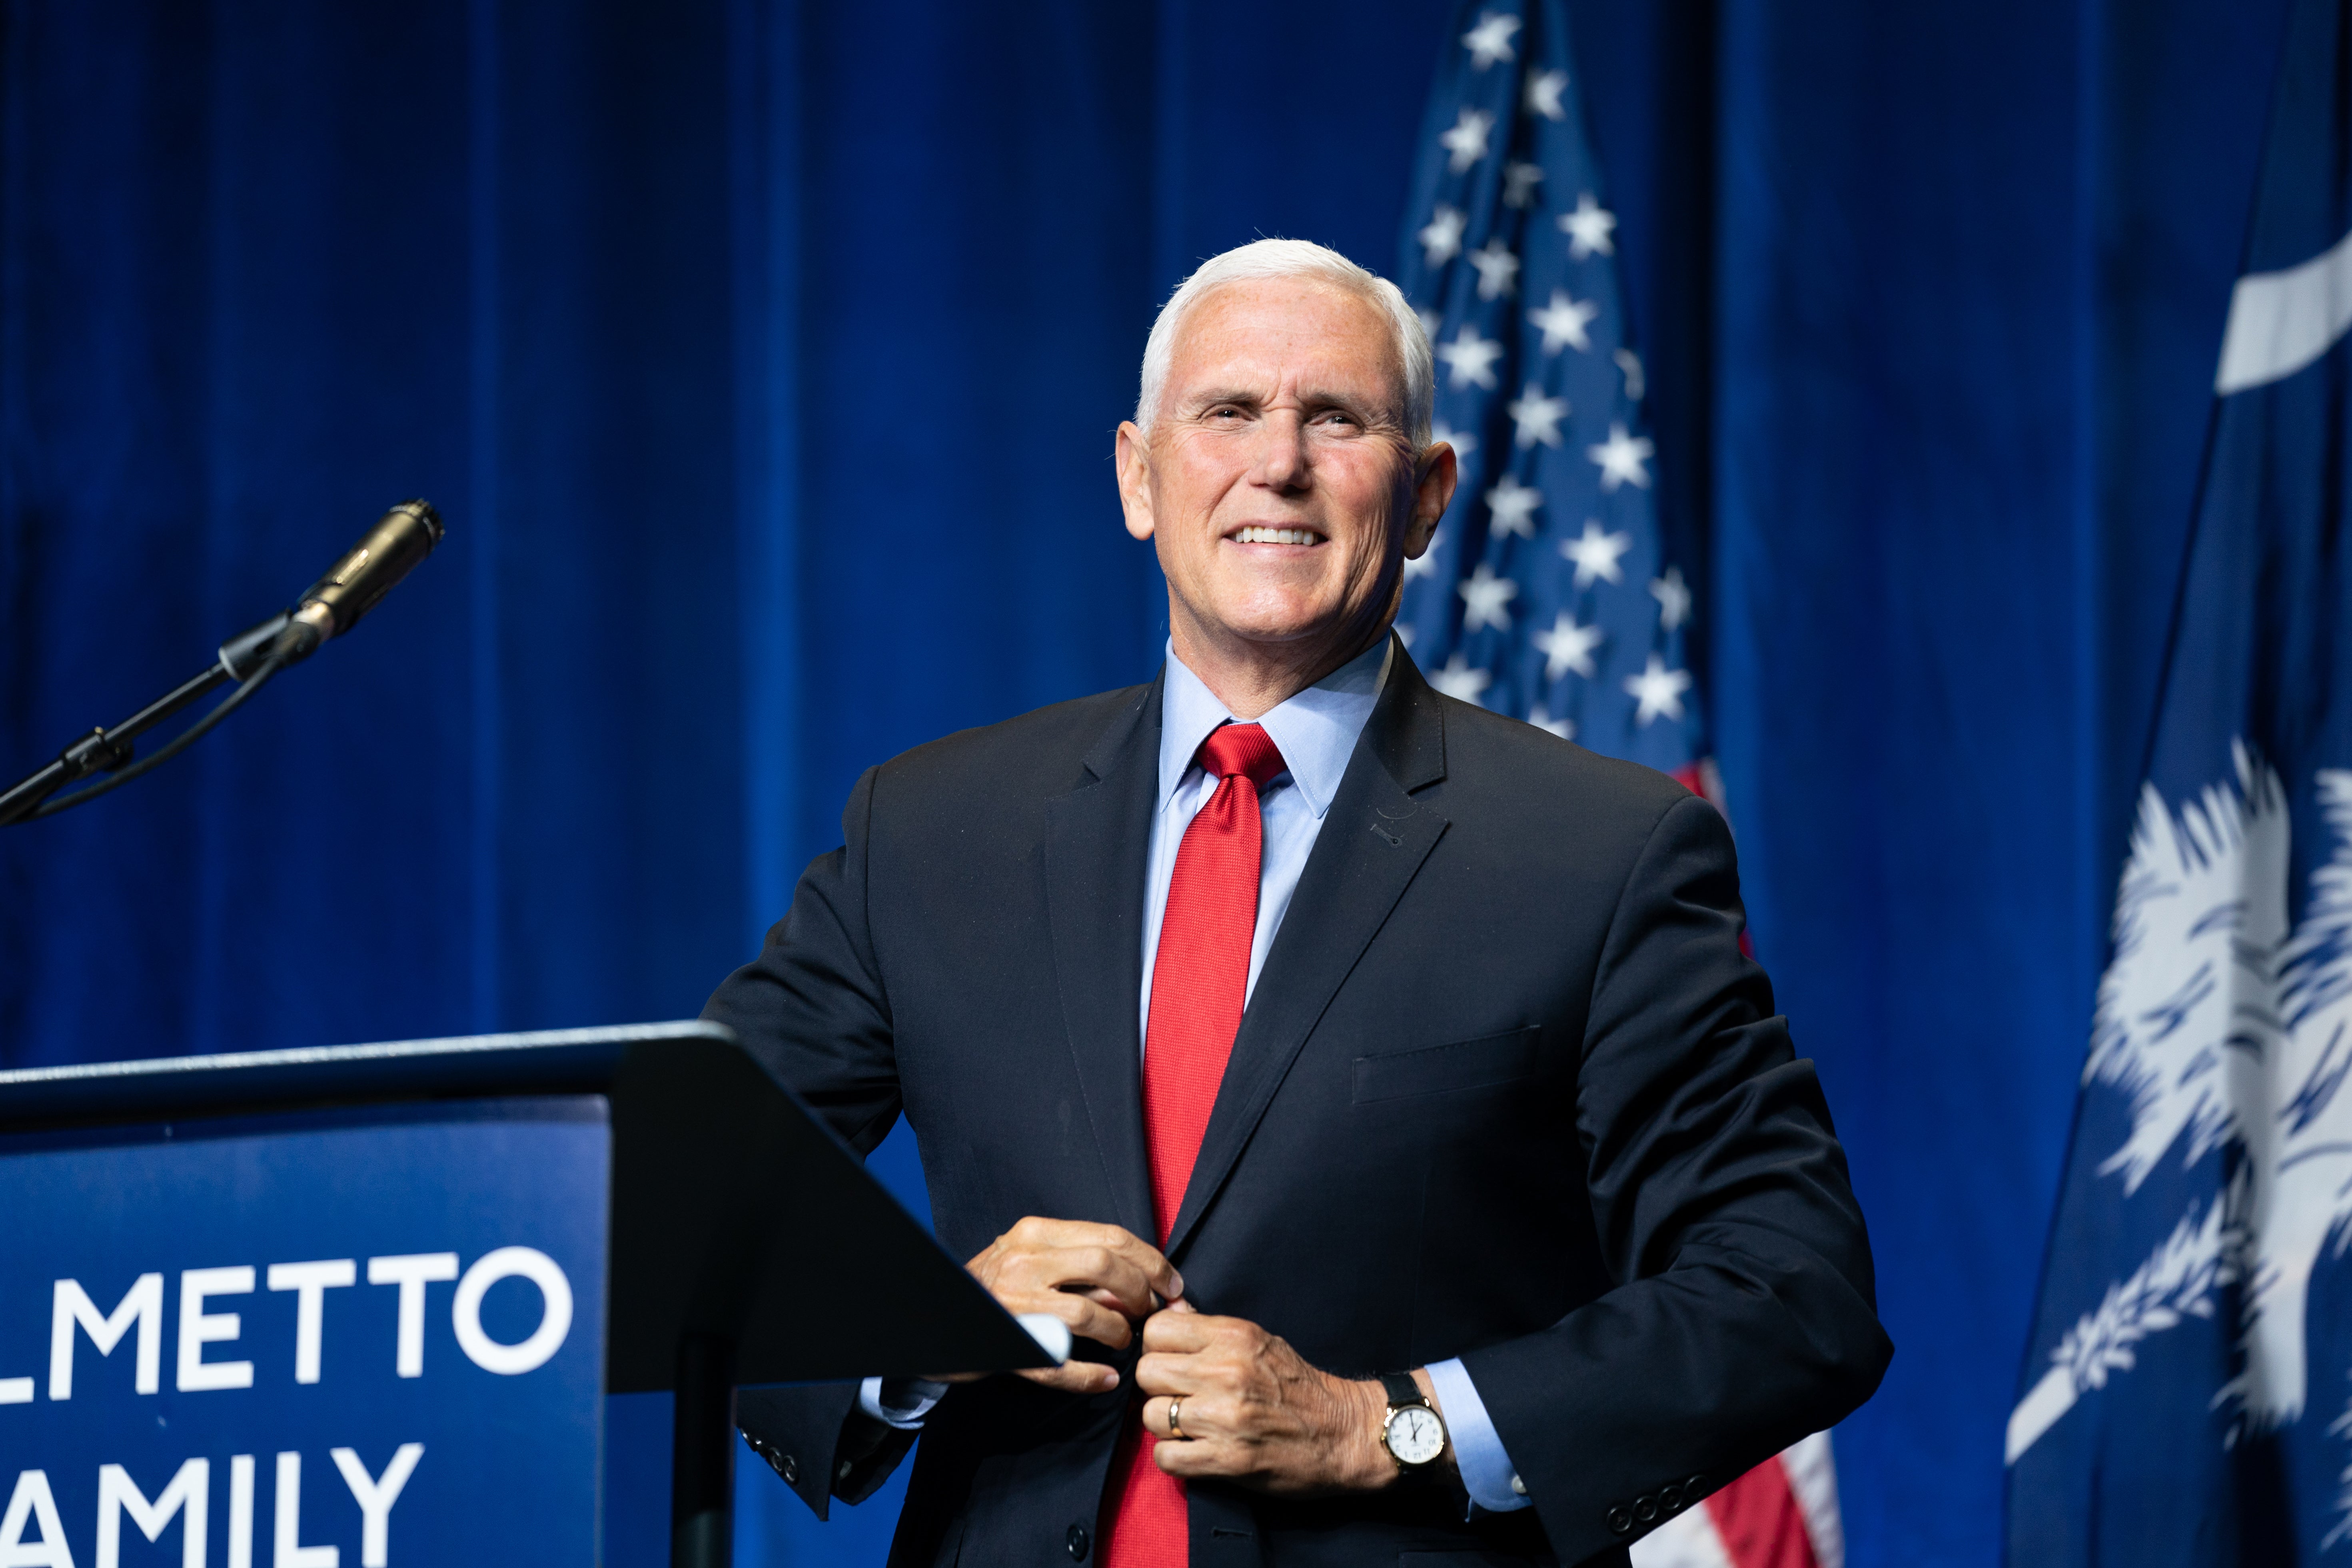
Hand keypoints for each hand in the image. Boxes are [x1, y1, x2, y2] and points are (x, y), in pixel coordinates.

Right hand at [957, 1217, 1183, 1394]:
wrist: (937, 1316)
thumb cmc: (996, 1286)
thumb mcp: (1032, 1257)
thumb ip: (1080, 1263)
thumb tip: (1143, 1283)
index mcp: (1035, 1233)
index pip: (1110, 1237)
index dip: (1152, 1262)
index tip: (1173, 1285)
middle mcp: (1023, 1262)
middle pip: (1104, 1267)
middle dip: (1140, 1292)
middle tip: (1149, 1313)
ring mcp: (1014, 1304)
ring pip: (1087, 1314)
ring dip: (1118, 1332)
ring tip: (1124, 1341)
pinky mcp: (1008, 1345)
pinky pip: (1058, 1364)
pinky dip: (1089, 1376)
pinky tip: (1108, 1380)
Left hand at [1133, 1302, 1407, 1494]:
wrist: (1345, 1434)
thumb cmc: (1300, 1387)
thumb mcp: (1260, 1341)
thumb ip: (1211, 1331)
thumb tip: (1170, 1310)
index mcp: (1233, 1337)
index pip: (1157, 1329)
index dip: (1157, 1347)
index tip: (1171, 1361)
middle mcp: (1225, 1372)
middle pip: (1147, 1372)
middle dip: (1157, 1387)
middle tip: (1179, 1397)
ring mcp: (1224, 1417)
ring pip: (1151, 1416)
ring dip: (1166, 1426)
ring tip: (1190, 1427)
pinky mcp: (1227, 1460)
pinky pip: (1165, 1457)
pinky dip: (1174, 1458)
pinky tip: (1194, 1452)